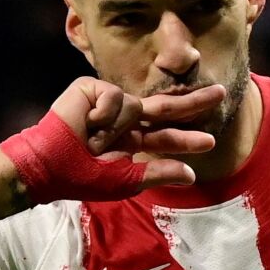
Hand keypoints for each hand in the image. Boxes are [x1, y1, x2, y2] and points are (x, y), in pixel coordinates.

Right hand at [0, 77, 223, 202]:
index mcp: (131, 142)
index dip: (187, 140)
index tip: (211, 141)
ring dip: (115, 129)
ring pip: (136, 106)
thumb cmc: (81, 177)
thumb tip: (190, 174)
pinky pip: (116, 97)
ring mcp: (110, 103)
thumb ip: (156, 174)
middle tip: (221, 93)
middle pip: (165, 107)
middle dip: (193, 102)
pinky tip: (87, 123)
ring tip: (92, 141)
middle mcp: (125, 119)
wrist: (49, 164)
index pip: (166, 138)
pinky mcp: (93, 89)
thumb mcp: (124, 180)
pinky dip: (103, 114)